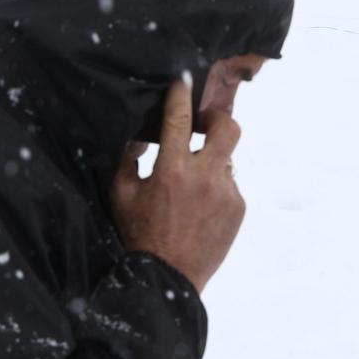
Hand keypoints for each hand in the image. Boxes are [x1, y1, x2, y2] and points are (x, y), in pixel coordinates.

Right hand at [109, 76, 244, 294]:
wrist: (169, 279)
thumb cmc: (140, 236)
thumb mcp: (122, 196)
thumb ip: (128, 160)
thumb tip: (139, 136)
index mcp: (172, 170)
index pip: (179, 118)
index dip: (181, 94)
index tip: (183, 80)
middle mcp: (204, 177)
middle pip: (228, 129)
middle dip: (217, 120)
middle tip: (203, 127)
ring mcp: (226, 193)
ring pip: (225, 160)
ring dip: (209, 164)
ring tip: (190, 188)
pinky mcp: (237, 208)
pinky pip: (229, 186)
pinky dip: (215, 189)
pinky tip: (199, 209)